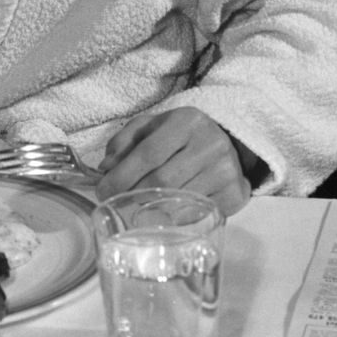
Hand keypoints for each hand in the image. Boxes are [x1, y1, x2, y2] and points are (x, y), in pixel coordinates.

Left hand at [96, 108, 253, 215]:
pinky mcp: (234, 194)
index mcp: (187, 121)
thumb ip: (125, 141)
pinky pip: (194, 213)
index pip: (149, 153)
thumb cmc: (180, 136)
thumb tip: (106, 167)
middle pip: (161, 180)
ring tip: (138, 203)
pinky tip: (164, 209)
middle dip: (132, 193)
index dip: (122, 175)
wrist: (228, 143)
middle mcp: (210, 144)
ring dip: (150, 206)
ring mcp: (225, 171)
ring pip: (176, 200)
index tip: (102, 190)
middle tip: (116, 200)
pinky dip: (173, 215)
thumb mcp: (152, 127)